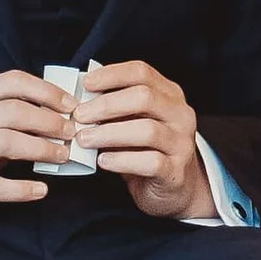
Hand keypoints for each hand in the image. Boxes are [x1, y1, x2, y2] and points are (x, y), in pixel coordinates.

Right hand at [0, 71, 76, 216]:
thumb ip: (6, 112)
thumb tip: (58, 113)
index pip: (13, 81)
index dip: (48, 91)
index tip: (71, 105)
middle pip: (15, 111)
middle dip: (51, 120)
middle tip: (71, 132)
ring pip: (8, 141)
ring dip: (43, 148)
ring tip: (62, 156)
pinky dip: (23, 189)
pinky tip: (41, 190)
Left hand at [75, 59, 217, 219]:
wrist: (174, 187)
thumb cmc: (146, 150)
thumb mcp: (134, 122)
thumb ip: (115, 109)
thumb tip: (79, 98)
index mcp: (169, 96)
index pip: (142, 73)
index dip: (111, 75)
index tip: (86, 84)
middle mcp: (180, 115)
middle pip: (144, 98)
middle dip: (106, 105)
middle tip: (79, 116)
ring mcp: (181, 144)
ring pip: (147, 130)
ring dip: (109, 133)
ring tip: (84, 139)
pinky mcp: (175, 171)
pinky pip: (150, 162)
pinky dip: (122, 160)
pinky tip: (103, 161)